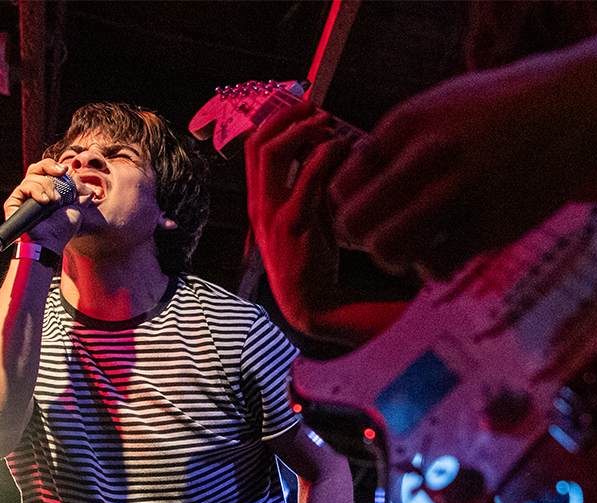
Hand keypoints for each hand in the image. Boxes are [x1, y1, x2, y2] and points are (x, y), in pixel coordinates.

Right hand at [2, 158, 98, 253]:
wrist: (50, 242)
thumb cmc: (61, 230)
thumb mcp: (78, 208)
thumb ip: (81, 192)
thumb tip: (78, 178)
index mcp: (47, 192)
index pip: (46, 171)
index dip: (54, 166)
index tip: (65, 170)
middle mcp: (33, 193)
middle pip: (36, 168)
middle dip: (49, 166)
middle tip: (61, 172)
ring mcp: (23, 197)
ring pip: (32, 177)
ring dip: (47, 185)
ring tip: (54, 200)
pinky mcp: (13, 203)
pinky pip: (23, 187)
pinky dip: (36, 191)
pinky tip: (44, 201)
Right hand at [245, 102, 352, 332]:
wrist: (309, 303)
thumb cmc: (311, 260)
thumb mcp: (308, 215)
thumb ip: (311, 185)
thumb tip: (328, 150)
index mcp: (258, 201)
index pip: (253, 146)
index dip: (276, 119)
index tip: (303, 106)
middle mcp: (259, 204)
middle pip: (258, 142)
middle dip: (286, 116)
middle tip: (316, 108)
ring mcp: (273, 213)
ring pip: (272, 153)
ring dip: (301, 131)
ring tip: (328, 124)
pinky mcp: (294, 224)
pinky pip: (305, 178)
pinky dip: (324, 156)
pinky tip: (342, 149)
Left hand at [329, 61, 596, 281]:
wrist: (577, 106)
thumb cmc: (504, 109)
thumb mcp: (440, 106)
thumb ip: (397, 144)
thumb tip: (357, 190)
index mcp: (405, 124)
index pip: (343, 186)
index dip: (351, 207)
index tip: (375, 209)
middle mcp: (426, 157)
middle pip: (354, 224)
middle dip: (363, 239)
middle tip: (387, 235)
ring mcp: (458, 191)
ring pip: (388, 250)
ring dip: (395, 258)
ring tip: (417, 247)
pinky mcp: (490, 223)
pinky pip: (436, 265)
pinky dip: (434, 267)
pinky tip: (449, 253)